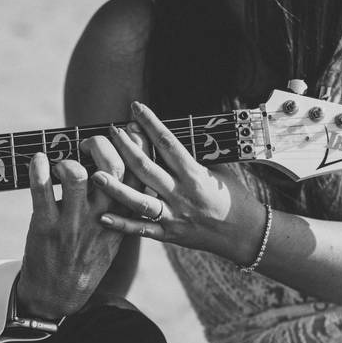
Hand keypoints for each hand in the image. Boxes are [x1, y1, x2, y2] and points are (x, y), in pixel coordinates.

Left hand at [17, 135, 127, 319]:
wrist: (57, 296)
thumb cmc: (84, 261)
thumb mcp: (112, 238)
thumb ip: (118, 209)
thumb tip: (119, 171)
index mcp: (122, 219)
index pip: (137, 178)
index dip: (134, 149)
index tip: (126, 132)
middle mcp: (102, 218)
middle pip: (112, 168)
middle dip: (100, 145)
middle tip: (86, 145)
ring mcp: (73, 222)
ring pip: (77, 175)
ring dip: (67, 159)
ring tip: (62, 163)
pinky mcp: (46, 226)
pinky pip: (41, 189)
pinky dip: (38, 168)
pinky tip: (38, 161)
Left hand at [92, 101, 265, 263]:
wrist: (245, 234)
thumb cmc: (233, 197)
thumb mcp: (221, 169)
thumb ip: (200, 151)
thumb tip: (194, 122)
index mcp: (195, 174)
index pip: (168, 143)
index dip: (150, 123)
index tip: (135, 107)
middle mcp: (182, 194)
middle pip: (148, 168)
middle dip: (126, 148)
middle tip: (110, 132)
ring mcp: (174, 215)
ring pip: (140, 201)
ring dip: (117, 189)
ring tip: (96, 175)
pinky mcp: (169, 235)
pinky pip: (142, 230)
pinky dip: (122, 225)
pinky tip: (102, 217)